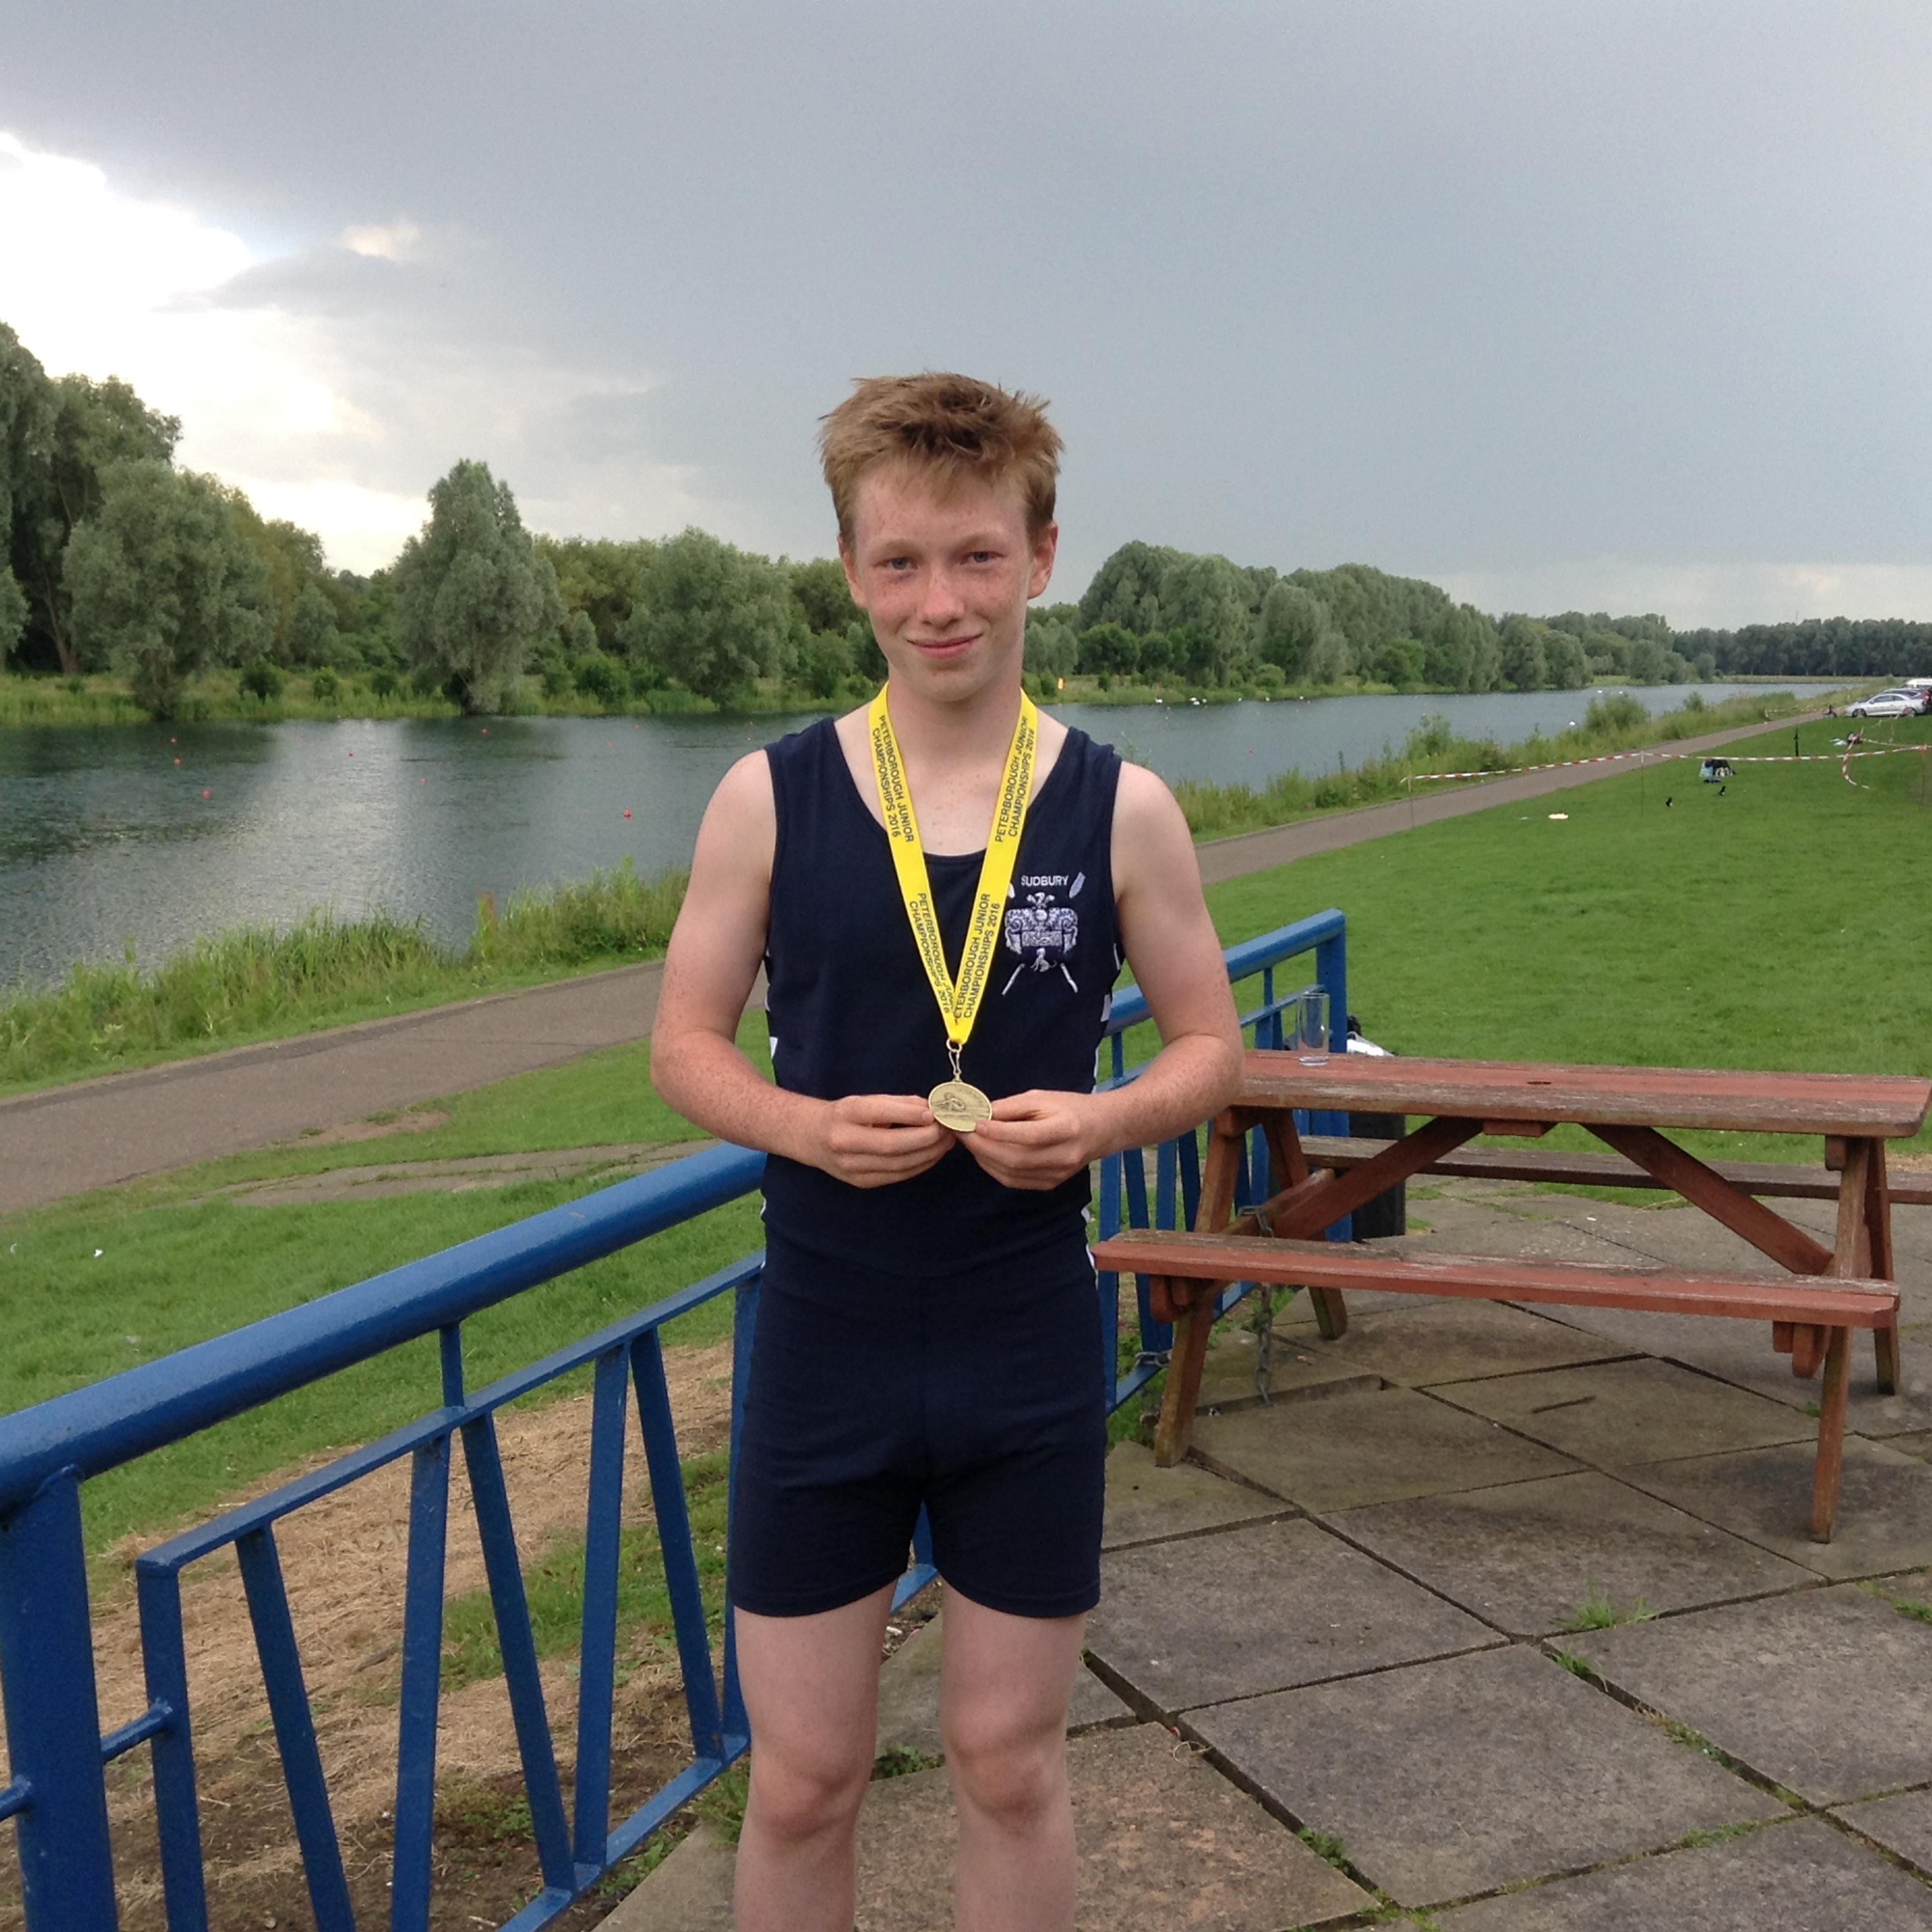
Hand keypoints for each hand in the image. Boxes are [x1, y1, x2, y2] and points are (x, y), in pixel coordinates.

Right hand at [813, 1093, 956, 1188]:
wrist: (810, 1138)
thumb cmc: (843, 1115)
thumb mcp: (863, 1101)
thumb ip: (896, 1104)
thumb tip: (931, 1108)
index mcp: (844, 1115)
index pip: (878, 1113)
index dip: (908, 1114)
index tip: (933, 1113)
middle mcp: (844, 1142)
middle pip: (892, 1145)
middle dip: (926, 1138)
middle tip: (948, 1129)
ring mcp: (852, 1167)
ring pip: (898, 1164)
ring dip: (929, 1153)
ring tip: (947, 1140)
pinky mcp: (862, 1182)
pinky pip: (897, 1175)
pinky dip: (920, 1165)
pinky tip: (934, 1154)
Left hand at [961, 1090, 1100, 1191]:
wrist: (1100, 1129)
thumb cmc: (1069, 1107)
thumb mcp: (1041, 1097)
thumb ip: (1011, 1107)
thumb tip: (979, 1114)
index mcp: (1066, 1128)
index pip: (1028, 1135)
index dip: (998, 1132)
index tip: (974, 1122)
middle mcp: (1064, 1156)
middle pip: (1016, 1158)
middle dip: (982, 1146)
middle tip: (961, 1132)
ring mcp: (1057, 1175)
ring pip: (1011, 1173)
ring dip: (984, 1158)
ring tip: (969, 1141)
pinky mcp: (1050, 1184)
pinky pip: (1014, 1181)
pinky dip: (994, 1168)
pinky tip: (984, 1154)